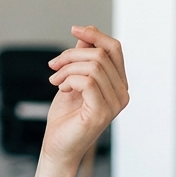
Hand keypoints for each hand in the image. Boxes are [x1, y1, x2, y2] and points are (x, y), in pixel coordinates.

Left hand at [41, 25, 128, 168]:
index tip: (74, 29)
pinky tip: (61, 88)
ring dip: (66, 69)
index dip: (95, 35)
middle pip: (101, 55)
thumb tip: (87, 30)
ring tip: (55, 80)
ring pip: (93, 66)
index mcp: (119, 83)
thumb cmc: (65, 117)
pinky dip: (69, 80)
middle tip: (53, 66)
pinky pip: (87, 81)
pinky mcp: (101, 112)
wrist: (57, 147)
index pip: (114, 48)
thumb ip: (82, 58)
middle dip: (71, 55)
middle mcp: (122, 93)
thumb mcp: (73, 79)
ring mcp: (114, 104)